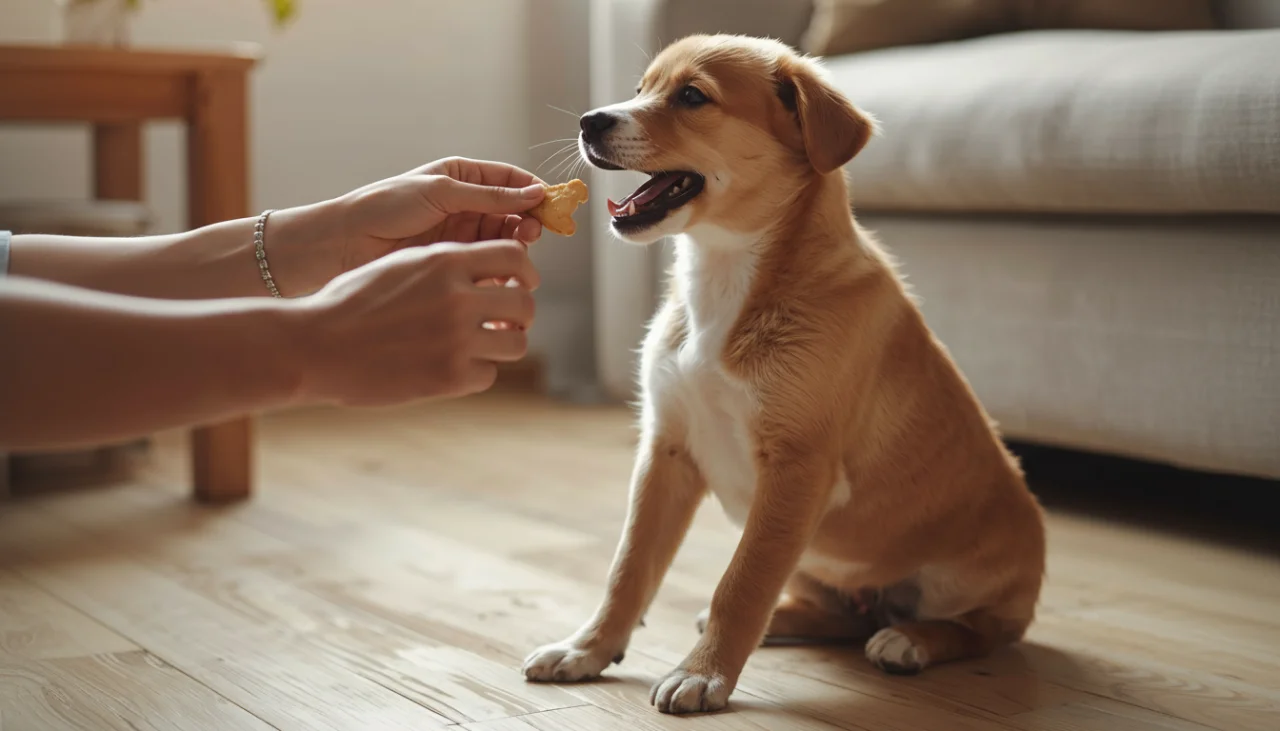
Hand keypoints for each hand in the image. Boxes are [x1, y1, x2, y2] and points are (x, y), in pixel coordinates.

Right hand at [296, 239, 537, 404]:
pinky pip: (488, 375)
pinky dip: (475, 373)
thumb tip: (489, 273)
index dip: (524, 272)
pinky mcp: (449, 378)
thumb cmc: (351, 303)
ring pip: (516, 343)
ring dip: (503, 345)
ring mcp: (456, 340)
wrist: (314, 346)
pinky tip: (452, 368)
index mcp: (445, 261)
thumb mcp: (400, 266)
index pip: (515, 256)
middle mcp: (458, 298)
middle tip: (507, 323)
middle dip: (521, 314)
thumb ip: (446, 266)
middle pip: (524, 304)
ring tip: (483, 346)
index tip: (519, 285)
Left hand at [337, 156, 545, 264]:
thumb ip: (490, 196)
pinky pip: (487, 260)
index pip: (511, 179)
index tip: (554, 207)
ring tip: (515, 253)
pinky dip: (499, 266)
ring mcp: (460, 233)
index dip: (535, 191)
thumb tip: (535, 192)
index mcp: (461, 177)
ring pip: (504, 238)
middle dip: (528, 221)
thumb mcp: (441, 192)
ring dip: (515, 244)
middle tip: (533, 234)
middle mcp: (465, 203)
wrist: (346, 243)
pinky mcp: (454, 259)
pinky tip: (500, 271)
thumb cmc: (385, 207)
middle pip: (514, 210)